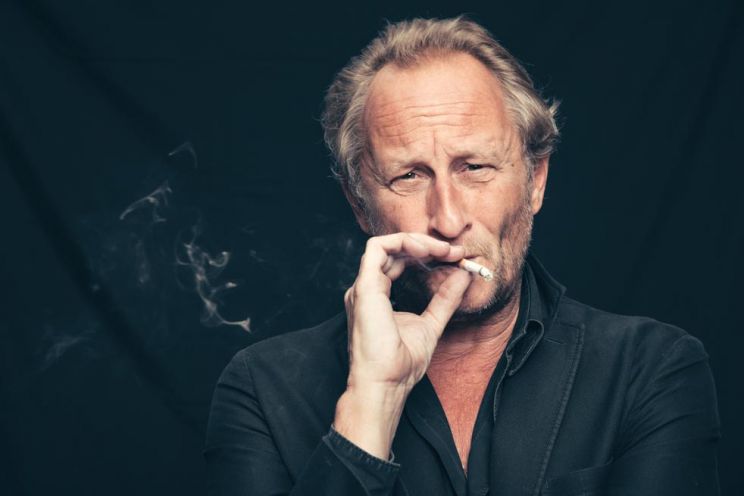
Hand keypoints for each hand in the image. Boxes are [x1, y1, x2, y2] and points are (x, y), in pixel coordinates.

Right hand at [334, 233, 471, 457]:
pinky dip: (403, 242)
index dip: (427, 254)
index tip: (455, 258)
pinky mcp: (364, 287)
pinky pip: (377, 248)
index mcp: (378, 295)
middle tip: (455, 252)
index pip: (400, 261)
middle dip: (426, 245)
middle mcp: (367, 288)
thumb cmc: (401, 365)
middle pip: (394, 250)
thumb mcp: (432, 324)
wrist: (386, 384)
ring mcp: (363, 287)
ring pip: (386, 244)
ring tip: (444, 250)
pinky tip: (426, 251)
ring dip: (418, 242)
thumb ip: (445, 299)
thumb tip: (462, 275)